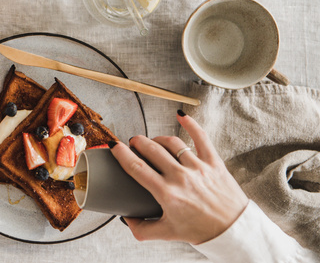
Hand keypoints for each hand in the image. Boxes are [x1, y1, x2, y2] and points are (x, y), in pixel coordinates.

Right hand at [113, 112, 248, 243]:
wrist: (235, 232)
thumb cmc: (203, 232)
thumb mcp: (168, 233)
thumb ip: (143, 229)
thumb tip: (128, 219)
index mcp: (167, 194)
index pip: (137, 167)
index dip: (121, 154)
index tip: (114, 146)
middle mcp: (181, 177)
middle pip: (151, 150)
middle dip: (138, 143)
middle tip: (134, 144)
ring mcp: (198, 168)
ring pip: (171, 143)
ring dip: (157, 139)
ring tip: (153, 142)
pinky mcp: (214, 163)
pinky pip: (201, 137)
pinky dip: (190, 124)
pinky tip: (181, 116)